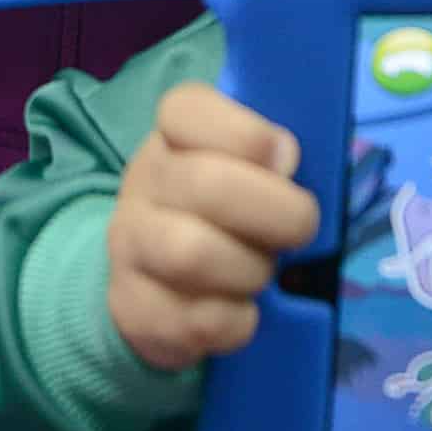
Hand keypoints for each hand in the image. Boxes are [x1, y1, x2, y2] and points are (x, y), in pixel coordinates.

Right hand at [109, 82, 322, 371]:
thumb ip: (272, 155)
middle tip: (302, 231)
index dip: (248, 134)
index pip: (187, 109)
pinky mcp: (133, 307)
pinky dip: (238, 321)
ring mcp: (130, 246)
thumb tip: (288, 157)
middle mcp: (142, 183)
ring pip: (192, 253)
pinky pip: (198, 319)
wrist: (154, 282)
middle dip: (277, 213)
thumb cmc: (222, 213)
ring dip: (250, 269)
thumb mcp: (243, 169)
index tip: (288, 159)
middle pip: (207, 185)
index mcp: (172, 137)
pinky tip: (243, 312)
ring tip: (263, 273)